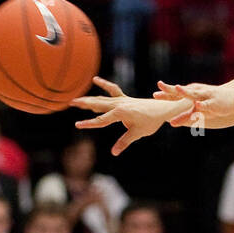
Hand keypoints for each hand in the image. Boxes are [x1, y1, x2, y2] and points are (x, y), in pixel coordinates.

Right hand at [72, 77, 193, 154]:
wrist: (163, 109)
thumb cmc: (151, 121)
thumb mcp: (137, 133)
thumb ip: (124, 142)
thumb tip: (114, 152)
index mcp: (121, 112)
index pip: (101, 120)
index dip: (89, 124)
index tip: (77, 125)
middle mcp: (119, 104)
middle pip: (97, 104)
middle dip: (84, 104)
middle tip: (70, 102)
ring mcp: (121, 100)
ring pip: (102, 99)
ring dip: (89, 99)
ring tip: (77, 99)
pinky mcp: (125, 99)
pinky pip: (112, 90)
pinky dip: (104, 85)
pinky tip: (96, 79)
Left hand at [162, 84, 233, 126]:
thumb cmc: (214, 105)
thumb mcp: (199, 110)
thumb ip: (187, 114)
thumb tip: (174, 121)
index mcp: (192, 94)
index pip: (176, 95)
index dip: (165, 94)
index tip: (154, 95)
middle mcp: (196, 94)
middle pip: (181, 92)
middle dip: (170, 91)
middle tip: (159, 89)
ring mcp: (204, 97)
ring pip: (193, 95)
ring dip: (185, 92)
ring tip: (178, 89)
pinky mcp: (213, 102)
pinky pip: (206, 104)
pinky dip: (202, 104)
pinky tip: (197, 105)